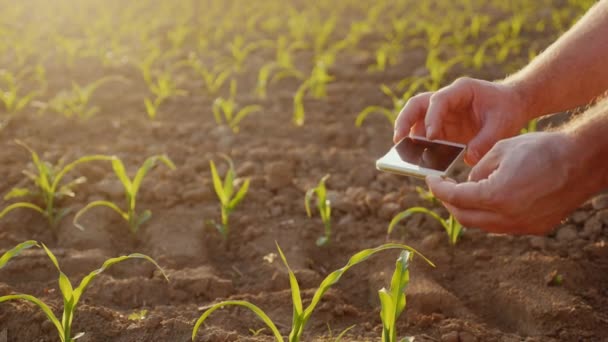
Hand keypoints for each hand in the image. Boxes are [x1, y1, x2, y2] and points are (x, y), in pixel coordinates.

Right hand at [393, 78, 529, 164]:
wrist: (511, 105)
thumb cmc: (506, 109)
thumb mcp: (502, 124)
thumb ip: (486, 140)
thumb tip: (468, 157)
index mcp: (461, 90)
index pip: (438, 100)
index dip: (432, 117)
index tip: (431, 136)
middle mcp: (445, 99)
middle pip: (416, 105)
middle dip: (405, 121)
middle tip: (398, 140)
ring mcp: (440, 114)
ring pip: (414, 119)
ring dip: (406, 135)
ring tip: (401, 154)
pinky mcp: (440, 128)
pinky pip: (423, 136)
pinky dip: (417, 147)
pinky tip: (415, 161)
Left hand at [425, 132, 596, 234]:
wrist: (583, 161)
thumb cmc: (542, 148)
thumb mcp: (500, 150)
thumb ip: (477, 170)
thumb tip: (466, 184)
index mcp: (495, 196)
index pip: (454, 198)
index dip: (437, 189)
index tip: (430, 180)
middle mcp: (507, 217)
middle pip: (464, 218)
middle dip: (449, 203)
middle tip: (442, 187)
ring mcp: (522, 226)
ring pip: (482, 225)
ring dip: (468, 210)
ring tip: (463, 191)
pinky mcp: (534, 228)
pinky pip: (501, 225)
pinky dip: (488, 214)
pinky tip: (487, 198)